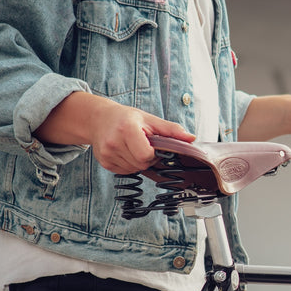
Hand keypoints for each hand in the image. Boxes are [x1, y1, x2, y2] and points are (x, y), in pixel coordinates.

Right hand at [34, 92, 194, 173]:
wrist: (99, 119)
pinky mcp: (104, 163)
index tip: (152, 144)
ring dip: (139, 162)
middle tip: (143, 145)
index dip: (153, 153)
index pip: (146, 155)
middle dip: (148, 158)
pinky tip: (126, 152)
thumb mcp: (150, 119)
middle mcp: (113, 142)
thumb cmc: (127, 118)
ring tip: (133, 147)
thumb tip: (191, 138)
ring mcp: (107, 154)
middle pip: (141, 164)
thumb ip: (172, 130)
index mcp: (127, 129)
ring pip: (134, 169)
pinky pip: (125, 171)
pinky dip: (130, 164)